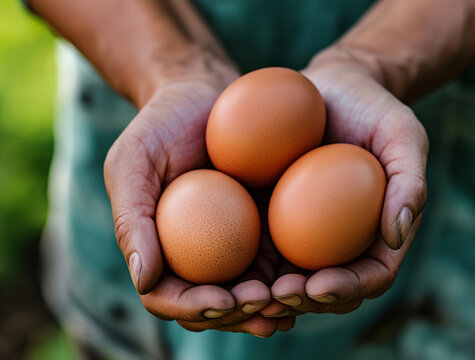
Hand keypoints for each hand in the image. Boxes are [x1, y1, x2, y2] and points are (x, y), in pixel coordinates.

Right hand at [104, 60, 291, 336]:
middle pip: (214, 304)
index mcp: (160, 248)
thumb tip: (144, 281)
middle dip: (239, 315)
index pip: (169, 296)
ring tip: (294, 298)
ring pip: (251, 291)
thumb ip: (132, 220)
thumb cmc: (161, 125)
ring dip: (272, 305)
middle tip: (267, 303)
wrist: (204, 93)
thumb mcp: (133, 162)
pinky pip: (279, 259)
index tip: (225, 300)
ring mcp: (233, 243)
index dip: (194, 308)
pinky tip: (313, 276)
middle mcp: (196, 254)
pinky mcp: (265, 226)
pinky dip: (292, 275)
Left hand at [268, 47, 427, 315]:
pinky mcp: (274, 216)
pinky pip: (261, 246)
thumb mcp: (402, 134)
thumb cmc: (372, 108)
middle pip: (328, 288)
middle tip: (276, 296)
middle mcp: (343, 240)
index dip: (348, 288)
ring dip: (270, 295)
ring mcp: (307, 231)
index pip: (372, 275)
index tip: (319, 285)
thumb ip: (409, 181)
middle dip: (304, 302)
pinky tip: (227, 264)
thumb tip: (398, 236)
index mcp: (379, 232)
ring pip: (291, 277)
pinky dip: (247, 265)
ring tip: (247, 292)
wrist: (330, 87)